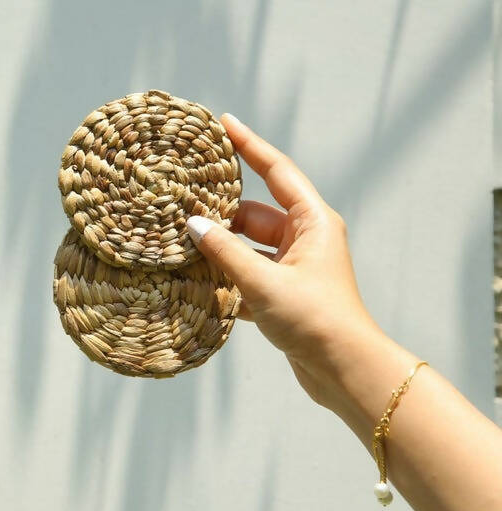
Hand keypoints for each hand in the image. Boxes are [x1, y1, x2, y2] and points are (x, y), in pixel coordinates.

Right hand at [187, 113, 379, 407]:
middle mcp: (306, 239)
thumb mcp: (264, 282)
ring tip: (184, 245)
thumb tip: (193, 225)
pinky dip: (229, 279)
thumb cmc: (314, 319)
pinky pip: (251, 275)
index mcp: (312, 222)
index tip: (224, 123)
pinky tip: (201, 284)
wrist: (343, 370)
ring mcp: (295, 267)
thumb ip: (226, 252)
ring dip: (222, 250)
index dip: (249, 145)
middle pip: (256, 213)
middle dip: (222, 212)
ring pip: (249, 247)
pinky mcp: (285, 293)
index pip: (276, 170)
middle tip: (184, 202)